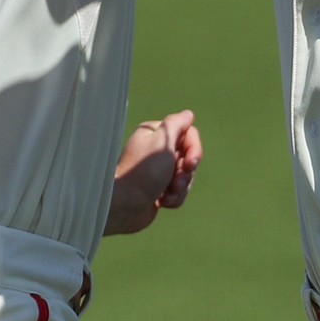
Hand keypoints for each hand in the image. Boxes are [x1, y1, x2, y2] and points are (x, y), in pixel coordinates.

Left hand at [103, 109, 202, 235]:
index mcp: (156, 134)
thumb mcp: (162, 142)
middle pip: (189, 157)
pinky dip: (174, 198)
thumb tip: (188, 114)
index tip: (190, 162)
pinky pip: (180, 192)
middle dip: (186, 172)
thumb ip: (176, 124)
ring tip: (165, 194)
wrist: (126, 206)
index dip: (194, 149)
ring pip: (186, 177)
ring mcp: (159, 171)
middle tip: (175, 181)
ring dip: (180, 188)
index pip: (188, 134)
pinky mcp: (160, 189)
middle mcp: (157, 150)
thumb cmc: (143, 172)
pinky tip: (161, 201)